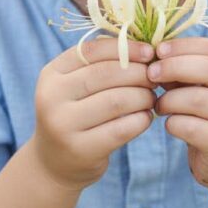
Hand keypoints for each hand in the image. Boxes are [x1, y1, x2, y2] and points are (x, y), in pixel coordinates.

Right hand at [33, 38, 156, 190]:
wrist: (55, 163)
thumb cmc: (76, 114)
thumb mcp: (75, 86)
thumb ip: (101, 64)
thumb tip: (144, 45)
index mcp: (52, 73)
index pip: (92, 50)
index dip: (125, 48)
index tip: (150, 52)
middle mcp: (51, 97)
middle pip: (106, 74)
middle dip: (138, 73)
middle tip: (155, 77)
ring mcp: (63, 125)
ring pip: (117, 101)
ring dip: (143, 96)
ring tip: (151, 98)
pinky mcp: (81, 149)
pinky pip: (122, 128)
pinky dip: (141, 120)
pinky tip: (146, 117)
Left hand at [147, 37, 207, 190]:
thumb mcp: (204, 90)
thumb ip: (186, 71)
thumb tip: (155, 53)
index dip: (183, 46)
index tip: (158, 50)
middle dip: (174, 67)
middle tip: (151, 74)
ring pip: (198, 99)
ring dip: (169, 100)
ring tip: (159, 105)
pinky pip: (192, 128)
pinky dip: (173, 123)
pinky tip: (170, 125)